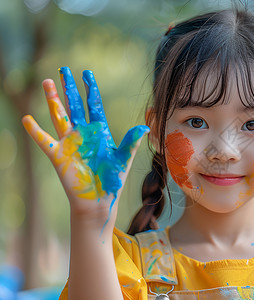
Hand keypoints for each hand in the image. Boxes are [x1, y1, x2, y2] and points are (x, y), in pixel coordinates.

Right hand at [22, 67, 148, 232]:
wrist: (100, 200)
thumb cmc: (113, 180)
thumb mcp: (124, 159)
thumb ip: (131, 141)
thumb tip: (144, 126)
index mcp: (100, 132)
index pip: (94, 105)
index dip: (90, 89)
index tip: (87, 73)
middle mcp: (84, 134)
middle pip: (74, 105)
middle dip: (69, 88)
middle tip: (64, 69)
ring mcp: (70, 143)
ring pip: (59, 116)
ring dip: (53, 100)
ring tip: (47, 82)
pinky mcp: (58, 155)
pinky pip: (44, 140)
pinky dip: (36, 131)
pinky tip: (26, 119)